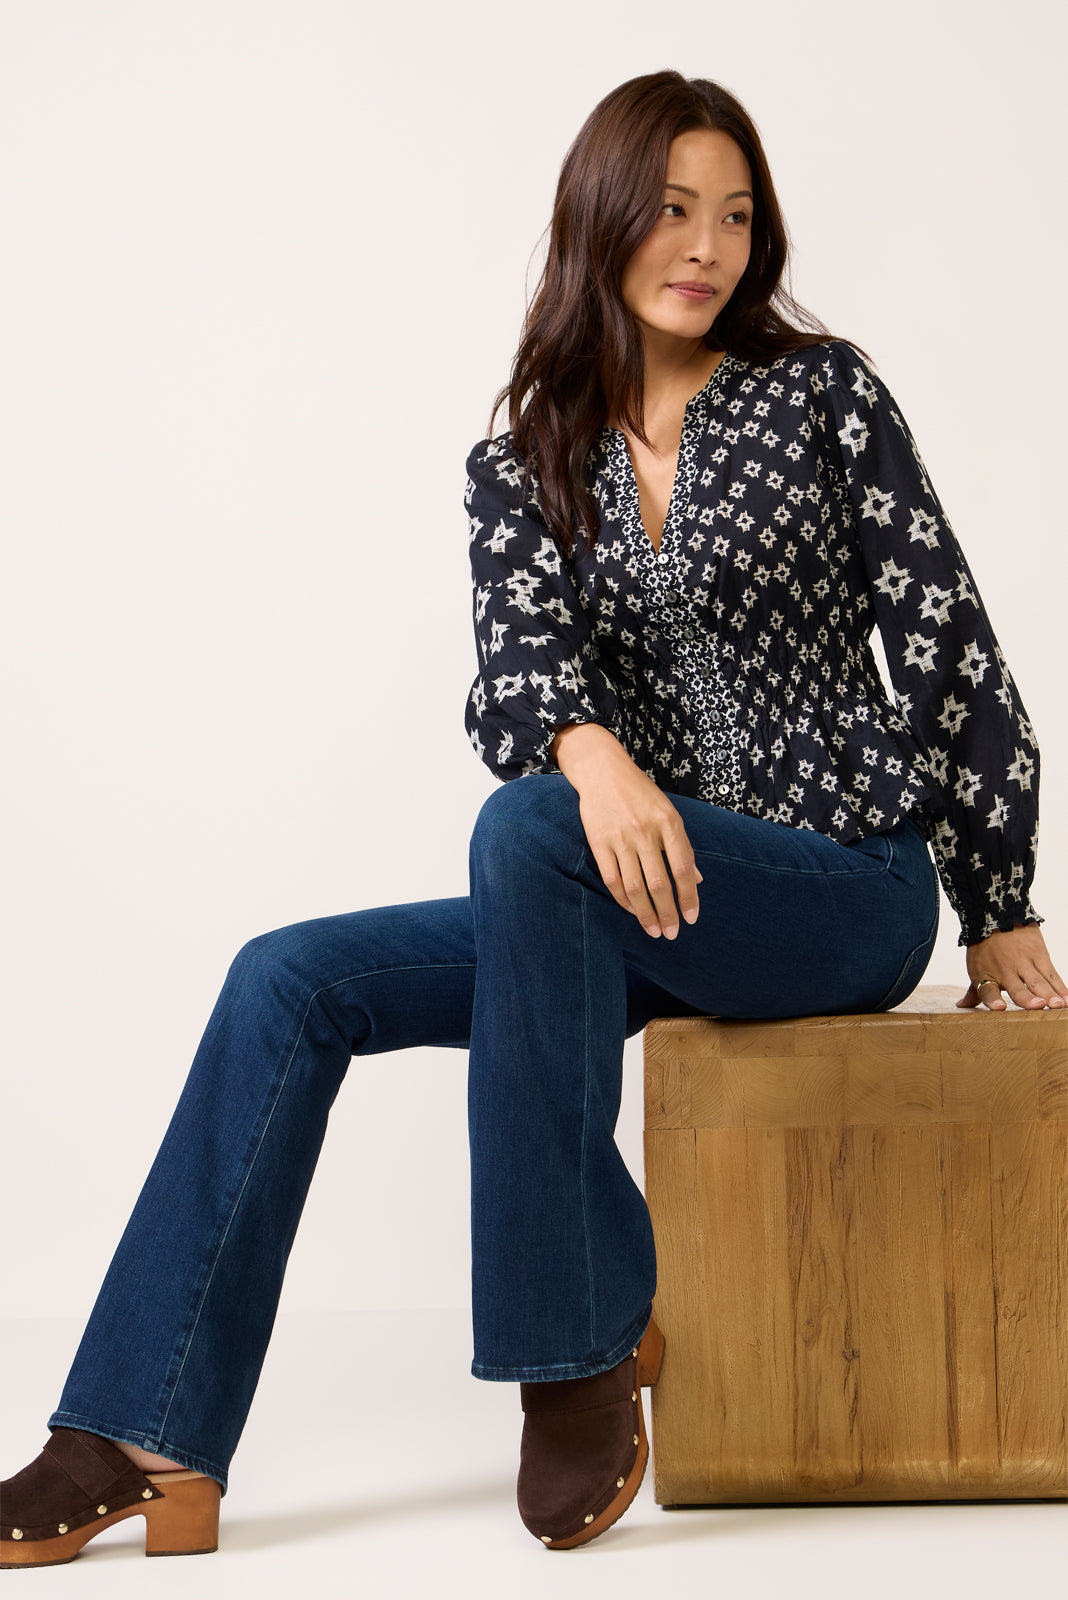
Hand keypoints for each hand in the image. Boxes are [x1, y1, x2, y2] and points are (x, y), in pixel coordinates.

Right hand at [550, 722, 701, 938]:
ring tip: (653, 930)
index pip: (683, 869)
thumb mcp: (669, 813)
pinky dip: (623, 899)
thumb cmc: (640, 793)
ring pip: (635, 887)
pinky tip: (632, 910)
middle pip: (659, 883)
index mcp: (669, 823)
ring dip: (645, 914)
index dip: (689, 897)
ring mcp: (621, 838)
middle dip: (667, 913)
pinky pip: (612, 879)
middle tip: (671, 933)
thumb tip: (697, 880)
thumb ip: (682, 846)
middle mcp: (646, 832)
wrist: (603, 771)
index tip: (691, 919)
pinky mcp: (599, 842)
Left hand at [957, 922, 1067, 1009]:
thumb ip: (974, 991)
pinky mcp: (1039, 954)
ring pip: (1038, 981)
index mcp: (986, 976)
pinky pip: (1051, 974)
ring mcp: (1024, 962)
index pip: (987, 991)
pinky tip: (1067, 1000)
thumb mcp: (976, 967)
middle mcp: (1005, 971)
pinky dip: (1061, 987)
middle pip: (1017, 988)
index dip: (993, 1000)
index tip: (1000, 1007)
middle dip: (1027, 998)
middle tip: (1038, 1005)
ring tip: (1057, 1004)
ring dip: (1049, 993)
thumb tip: (962, 1006)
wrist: (997, 914)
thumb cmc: (985, 947)